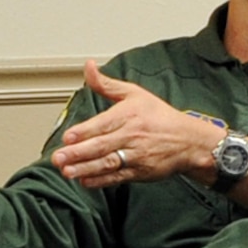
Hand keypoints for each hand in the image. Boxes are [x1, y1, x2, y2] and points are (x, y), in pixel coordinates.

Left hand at [53, 62, 217, 189]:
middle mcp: (133, 136)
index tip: (68, 137)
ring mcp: (136, 156)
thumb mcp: (134, 93)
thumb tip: (88, 67)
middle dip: (78, 153)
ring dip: (85, 168)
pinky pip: (117, 177)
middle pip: (102, 145)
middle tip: (59, 157)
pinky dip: (100, 180)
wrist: (189, 141)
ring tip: (67, 171)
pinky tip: (85, 180)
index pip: (103, 124)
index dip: (84, 132)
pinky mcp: (140, 172)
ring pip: (107, 163)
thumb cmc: (160, 117)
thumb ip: (106, 84)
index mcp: (130, 115)